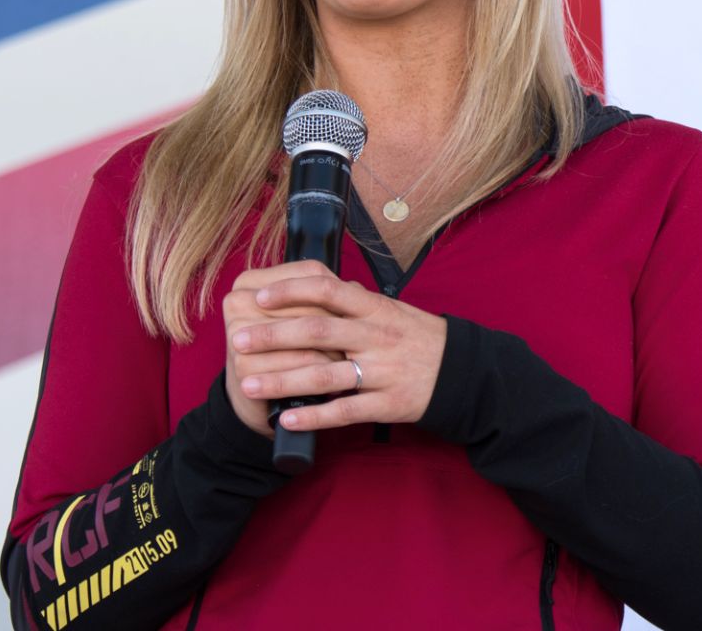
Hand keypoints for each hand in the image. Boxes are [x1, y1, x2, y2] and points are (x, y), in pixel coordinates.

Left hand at [230, 271, 449, 432]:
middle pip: (318, 332)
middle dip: (273, 336)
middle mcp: (377, 337)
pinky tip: (286, 418)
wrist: (463, 373)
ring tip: (247, 383)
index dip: (291, 291)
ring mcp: (382, 372)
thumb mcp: (393, 311)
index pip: (329, 291)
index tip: (259, 295)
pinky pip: (344, 411)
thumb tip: (317, 284)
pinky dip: (313, 416)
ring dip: (282, 380)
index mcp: (377, 310)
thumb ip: (356, 302)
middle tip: (238, 340)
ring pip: (325, 375)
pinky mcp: (387, 404)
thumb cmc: (420, 338)